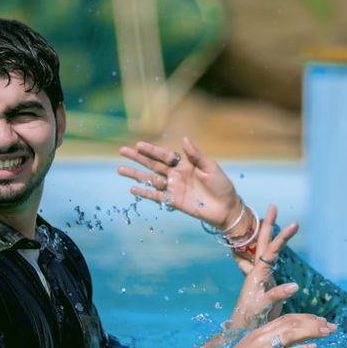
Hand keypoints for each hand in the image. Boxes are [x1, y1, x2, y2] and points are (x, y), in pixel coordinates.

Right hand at [118, 137, 240, 228]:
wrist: (226, 208)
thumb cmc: (222, 185)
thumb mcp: (211, 167)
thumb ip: (196, 155)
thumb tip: (184, 139)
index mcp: (185, 164)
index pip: (164, 155)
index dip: (152, 150)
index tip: (138, 144)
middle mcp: (176, 174)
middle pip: (153, 165)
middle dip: (138, 158)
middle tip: (122, 151)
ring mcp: (173, 188)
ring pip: (150, 179)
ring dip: (135, 174)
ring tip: (120, 169)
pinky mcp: (174, 201)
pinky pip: (156, 196)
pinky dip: (144, 193)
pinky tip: (132, 189)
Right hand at [201, 314, 335, 347]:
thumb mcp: (256, 347)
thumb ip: (273, 340)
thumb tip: (295, 339)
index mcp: (261, 331)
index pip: (287, 319)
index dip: (306, 318)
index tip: (322, 320)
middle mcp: (262, 338)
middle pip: (291, 323)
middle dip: (313, 323)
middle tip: (331, 326)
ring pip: (290, 335)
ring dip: (311, 332)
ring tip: (327, 333)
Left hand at [227, 205, 298, 328]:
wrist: (241, 329)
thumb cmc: (249, 318)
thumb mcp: (262, 307)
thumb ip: (277, 295)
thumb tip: (294, 285)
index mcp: (257, 273)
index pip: (271, 250)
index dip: (282, 236)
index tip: (294, 223)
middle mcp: (258, 270)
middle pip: (263, 242)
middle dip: (268, 224)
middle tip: (273, 205)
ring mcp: (262, 275)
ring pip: (266, 249)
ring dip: (272, 234)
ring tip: (277, 220)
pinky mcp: (267, 282)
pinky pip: (270, 260)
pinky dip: (274, 250)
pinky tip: (275, 246)